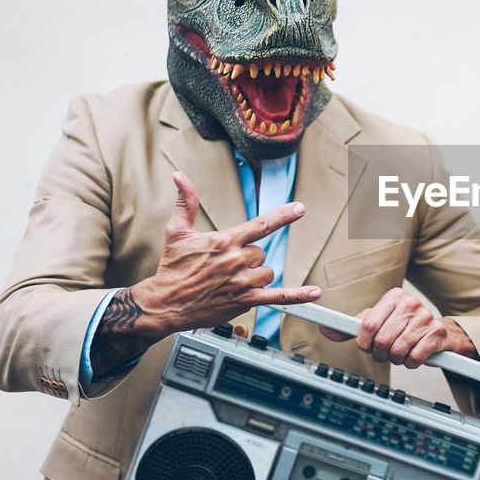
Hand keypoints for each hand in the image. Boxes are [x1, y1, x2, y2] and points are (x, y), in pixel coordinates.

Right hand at [133, 172, 320, 334]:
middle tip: (226, 264)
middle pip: (262, 252)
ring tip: (233, 279)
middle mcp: (236, 260)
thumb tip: (180, 176)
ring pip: (268, 271)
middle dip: (248, 257)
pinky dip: (298, 296)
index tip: (300, 208)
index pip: (261, 225)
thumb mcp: (177, 231)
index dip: (283, 216)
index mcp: (225, 241)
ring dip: (257, 274)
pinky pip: (278, 297)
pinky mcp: (245, 301)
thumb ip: (186, 202)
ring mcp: (242, 282)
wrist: (165, 303)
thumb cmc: (172, 267)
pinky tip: (315, 292)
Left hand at [318, 287, 478, 368]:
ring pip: (397, 351)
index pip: (368, 324)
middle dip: (380, 354)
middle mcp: (411, 303)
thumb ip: (352, 328)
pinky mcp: (437, 334)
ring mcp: (426, 317)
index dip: (364, 342)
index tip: (367, 346)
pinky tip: (413, 356)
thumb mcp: (379, 322)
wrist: (439, 333)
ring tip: (400, 353)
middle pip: (381, 340)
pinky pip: (414, 358)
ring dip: (395, 359)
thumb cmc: (404, 327)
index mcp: (394, 297)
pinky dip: (410, 363)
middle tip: (385, 352)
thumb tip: (324, 329)